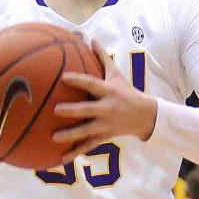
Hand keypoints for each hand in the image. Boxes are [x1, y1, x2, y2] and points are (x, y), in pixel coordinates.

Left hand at [53, 39, 157, 161]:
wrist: (145, 116)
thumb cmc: (126, 91)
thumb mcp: (116, 74)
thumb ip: (102, 57)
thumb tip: (91, 38)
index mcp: (108, 92)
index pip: (92, 84)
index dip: (78, 80)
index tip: (64, 77)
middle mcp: (106, 109)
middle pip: (88, 110)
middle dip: (73, 111)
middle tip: (56, 110)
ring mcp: (105, 125)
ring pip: (86, 131)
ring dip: (70, 135)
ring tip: (54, 138)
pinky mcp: (104, 137)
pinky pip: (87, 146)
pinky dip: (75, 153)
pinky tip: (61, 159)